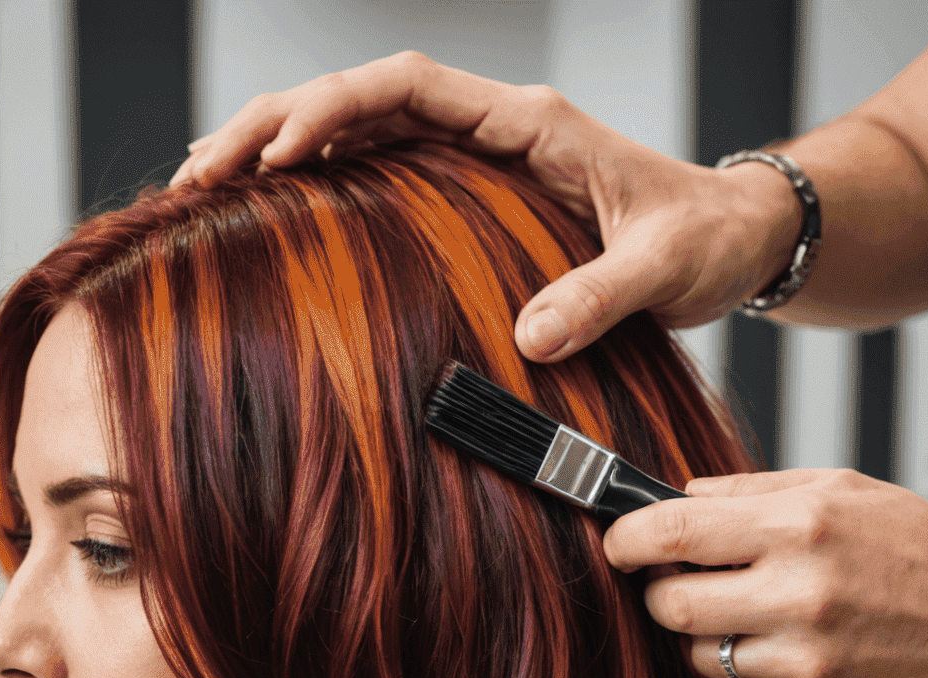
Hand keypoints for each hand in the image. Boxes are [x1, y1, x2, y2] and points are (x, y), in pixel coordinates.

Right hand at [172, 52, 801, 359]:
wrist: (728, 241)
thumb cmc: (701, 241)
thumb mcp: (662, 269)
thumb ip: (603, 297)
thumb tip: (533, 338)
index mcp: (527, 125)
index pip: (410, 88)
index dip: (336, 108)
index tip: (280, 150)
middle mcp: (491, 131)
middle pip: (360, 102)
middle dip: (274, 126)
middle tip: (198, 174)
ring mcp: (476, 162)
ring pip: (358, 136)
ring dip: (282, 153)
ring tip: (207, 189)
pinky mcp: (471, 199)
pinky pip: (380, 179)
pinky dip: (320, 191)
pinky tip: (274, 217)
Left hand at [603, 468, 927, 677]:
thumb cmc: (918, 549)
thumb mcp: (841, 488)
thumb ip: (751, 491)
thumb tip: (679, 495)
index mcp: (799, 526)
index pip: (672, 532)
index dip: (627, 539)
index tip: (618, 542)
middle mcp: (797, 591)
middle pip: (666, 604)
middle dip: (658, 591)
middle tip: (681, 580)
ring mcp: (802, 654)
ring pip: (695, 651)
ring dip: (702, 632)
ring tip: (750, 610)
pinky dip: (744, 664)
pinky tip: (785, 642)